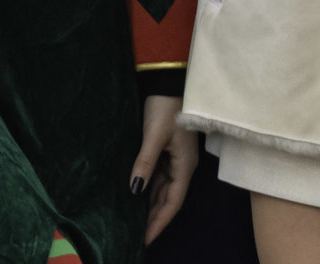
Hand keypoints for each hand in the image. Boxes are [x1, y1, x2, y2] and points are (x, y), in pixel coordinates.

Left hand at [131, 94, 197, 243]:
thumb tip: (135, 190)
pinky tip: (137, 195)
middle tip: (136, 235)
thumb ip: (145, 163)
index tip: (146, 239)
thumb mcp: (153, 135)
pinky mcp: (168, 151)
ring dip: (151, 205)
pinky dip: (149, 189)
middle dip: (154, 218)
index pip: (173, 202)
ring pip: (163, 189)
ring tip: (134, 221)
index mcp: (185, 165)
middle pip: (169, 198)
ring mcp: (176, 158)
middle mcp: (183, 165)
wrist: (169, 81)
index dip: (160, 222)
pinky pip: (159, 177)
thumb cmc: (166, 106)